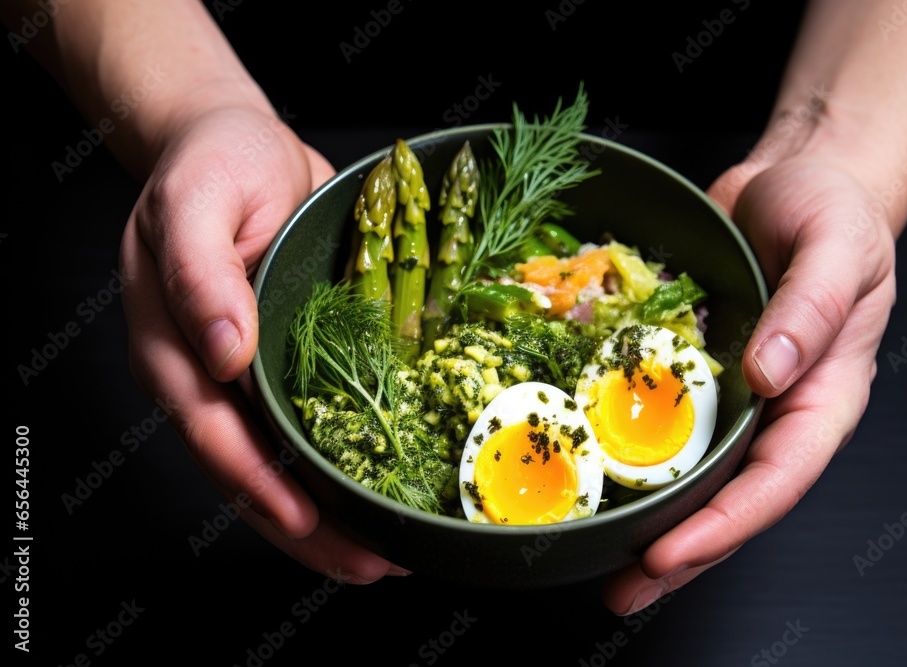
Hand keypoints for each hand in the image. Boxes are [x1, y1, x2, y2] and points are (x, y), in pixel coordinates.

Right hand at [119, 105, 404, 582]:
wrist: (240, 144)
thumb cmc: (212, 164)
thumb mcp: (196, 200)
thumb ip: (200, 272)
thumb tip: (222, 352)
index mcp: (174, 345)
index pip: (215, 434)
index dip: (260, 484)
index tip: (309, 520)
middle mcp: (211, 373)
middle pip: (252, 470)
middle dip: (308, 527)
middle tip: (370, 565)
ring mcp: (251, 373)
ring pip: (284, 462)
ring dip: (330, 515)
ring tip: (384, 554)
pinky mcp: (289, 361)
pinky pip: (313, 426)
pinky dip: (344, 464)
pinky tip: (380, 490)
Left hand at [602, 139, 897, 613]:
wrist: (793, 182)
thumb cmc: (833, 212)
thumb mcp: (839, 247)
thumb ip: (811, 309)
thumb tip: (769, 373)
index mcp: (822, 396)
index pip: (778, 478)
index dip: (726, 524)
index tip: (672, 553)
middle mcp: (774, 410)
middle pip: (730, 498)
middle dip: (681, 553)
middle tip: (625, 589)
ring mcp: (731, 397)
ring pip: (692, 475)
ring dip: (649, 522)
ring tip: (600, 564)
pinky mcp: (691, 375)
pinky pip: (658, 423)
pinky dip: (626, 455)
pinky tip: (590, 480)